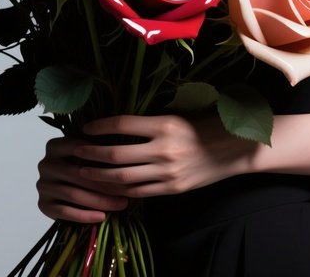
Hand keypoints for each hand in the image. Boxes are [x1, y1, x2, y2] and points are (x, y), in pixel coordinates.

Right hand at [37, 136, 129, 223]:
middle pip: (78, 174)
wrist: (66, 193)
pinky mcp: (43, 205)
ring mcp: (42, 185)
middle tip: (126, 191)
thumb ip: (97, 148)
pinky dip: (85, 215)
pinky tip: (102, 216)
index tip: (122, 163)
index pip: (78, 148)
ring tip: (120, 204)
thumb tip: (121, 144)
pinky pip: (65, 212)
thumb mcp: (88, 154)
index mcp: (54, 146)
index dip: (101, 156)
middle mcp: (45, 164)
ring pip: (74, 194)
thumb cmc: (83, 167)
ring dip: (100, 201)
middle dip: (105, 184)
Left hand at [71, 114, 258, 198]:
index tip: (86, 128)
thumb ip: (150, 122)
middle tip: (76, 152)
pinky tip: (108, 188)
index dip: (100, 127)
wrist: (233, 148)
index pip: (122, 125)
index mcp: (164, 124)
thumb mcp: (177, 116)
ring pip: (123, 177)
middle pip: (116, 155)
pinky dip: (120, 191)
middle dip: (92, 155)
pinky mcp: (172, 188)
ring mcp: (167, 172)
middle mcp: (163, 149)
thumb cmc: (204, 125)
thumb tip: (118, 124)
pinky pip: (139, 192)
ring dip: (100, 176)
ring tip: (83, 173)